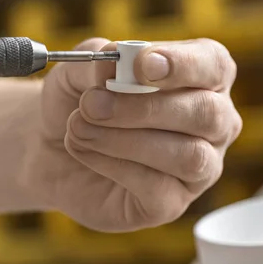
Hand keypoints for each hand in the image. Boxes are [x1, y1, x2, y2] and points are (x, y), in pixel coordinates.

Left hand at [24, 38, 241, 231]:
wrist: (49, 148)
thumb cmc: (76, 101)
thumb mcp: (76, 71)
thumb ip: (97, 60)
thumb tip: (114, 61)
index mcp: (200, 77)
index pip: (213, 64)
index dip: (182, 64)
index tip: (141, 65)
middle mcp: (211, 123)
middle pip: (206, 113)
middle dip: (144, 108)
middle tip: (91, 104)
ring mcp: (198, 168)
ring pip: (187, 156)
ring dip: (124, 139)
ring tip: (77, 128)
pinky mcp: (170, 203)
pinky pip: (157, 187)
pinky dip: (112, 165)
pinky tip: (82, 150)